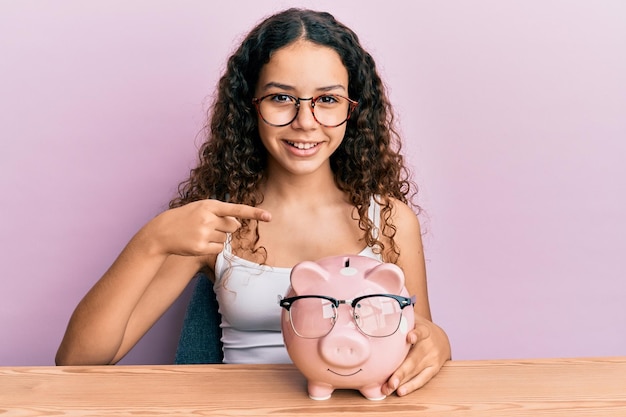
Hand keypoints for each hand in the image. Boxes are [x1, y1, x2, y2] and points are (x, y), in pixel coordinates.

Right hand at [143, 199, 270, 256]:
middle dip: (226, 228)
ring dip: (217, 238)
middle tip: (208, 227)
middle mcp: (208, 218)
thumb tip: (237, 224)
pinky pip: (219, 249)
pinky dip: (213, 248)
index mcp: (209, 205)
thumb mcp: (201, 208)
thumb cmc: (185, 218)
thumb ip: (220, 213)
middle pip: (233, 227)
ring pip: (226, 239)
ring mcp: (204, 233)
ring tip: (200, 234)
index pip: (236, 209)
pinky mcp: (201, 248)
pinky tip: (199, 243)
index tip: (269, 216)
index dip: (254, 213)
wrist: (162, 232)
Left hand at [381, 314, 450, 396]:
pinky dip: (411, 386)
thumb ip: (400, 317)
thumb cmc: (420, 329)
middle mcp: (430, 345)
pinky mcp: (434, 369)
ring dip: (402, 381)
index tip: (409, 337)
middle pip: (414, 359)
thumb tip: (378, 309)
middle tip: (390, 381)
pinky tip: (401, 391)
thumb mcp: (414, 319)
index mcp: (424, 330)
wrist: (441, 339)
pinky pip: (422, 379)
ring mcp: (433, 359)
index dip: (415, 334)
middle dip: (401, 371)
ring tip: (389, 388)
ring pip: (416, 372)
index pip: (420, 331)